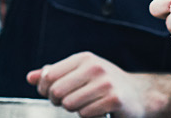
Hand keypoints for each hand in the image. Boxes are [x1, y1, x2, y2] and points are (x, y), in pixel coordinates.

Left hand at [25, 52, 156, 117]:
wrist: (140, 95)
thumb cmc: (106, 84)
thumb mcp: (81, 73)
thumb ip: (55, 74)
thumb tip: (31, 77)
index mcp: (84, 58)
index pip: (49, 75)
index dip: (44, 89)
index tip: (51, 94)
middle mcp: (94, 67)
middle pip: (57, 92)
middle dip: (58, 102)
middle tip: (69, 102)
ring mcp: (105, 83)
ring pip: (70, 105)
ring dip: (74, 110)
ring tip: (85, 105)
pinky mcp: (113, 100)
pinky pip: (85, 114)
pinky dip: (87, 116)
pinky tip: (97, 110)